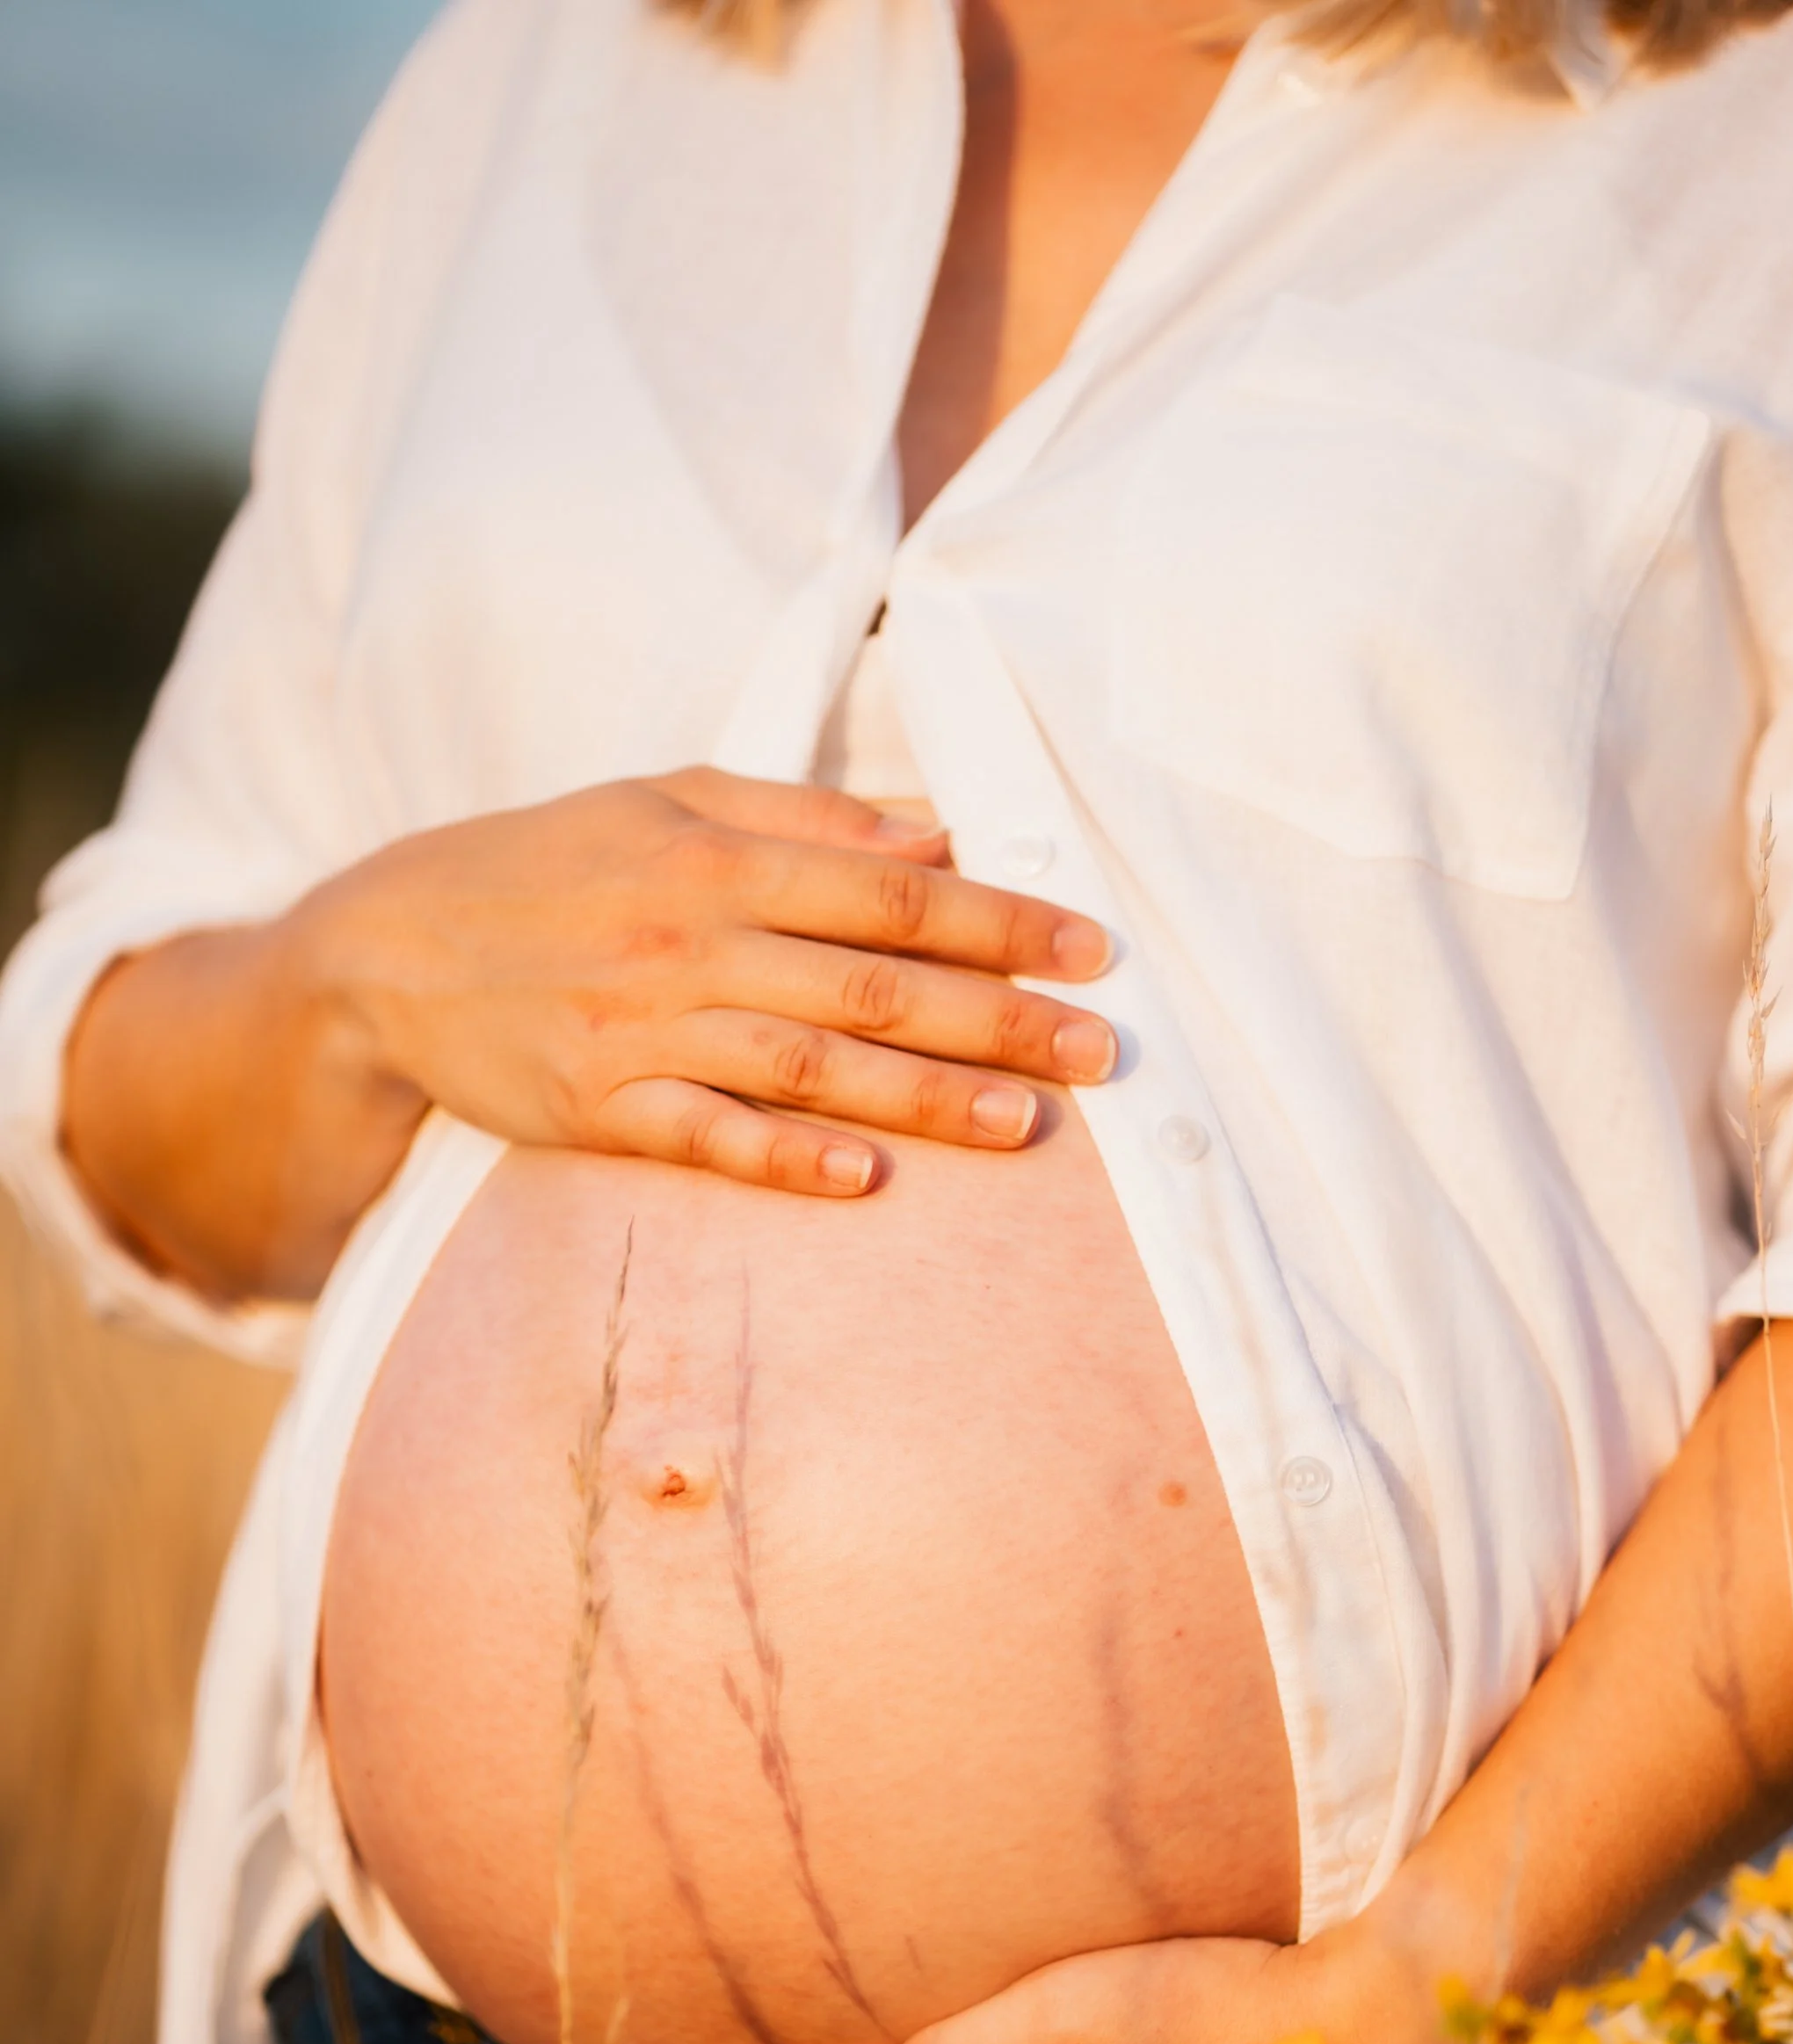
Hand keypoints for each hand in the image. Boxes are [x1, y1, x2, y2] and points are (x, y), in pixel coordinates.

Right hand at [291, 764, 1114, 1197]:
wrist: (381, 949)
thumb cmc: (545, 867)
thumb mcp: (664, 803)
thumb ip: (802, 816)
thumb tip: (936, 826)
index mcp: (716, 855)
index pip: (891, 887)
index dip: (999, 918)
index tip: (1091, 950)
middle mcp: (690, 938)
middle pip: (873, 981)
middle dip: (998, 1018)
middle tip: (1101, 1055)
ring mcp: (643, 1029)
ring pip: (808, 1065)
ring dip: (922, 1099)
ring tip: (1023, 1127)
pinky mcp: (598, 1109)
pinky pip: (705, 1137)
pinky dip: (783, 1160)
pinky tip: (863, 1183)